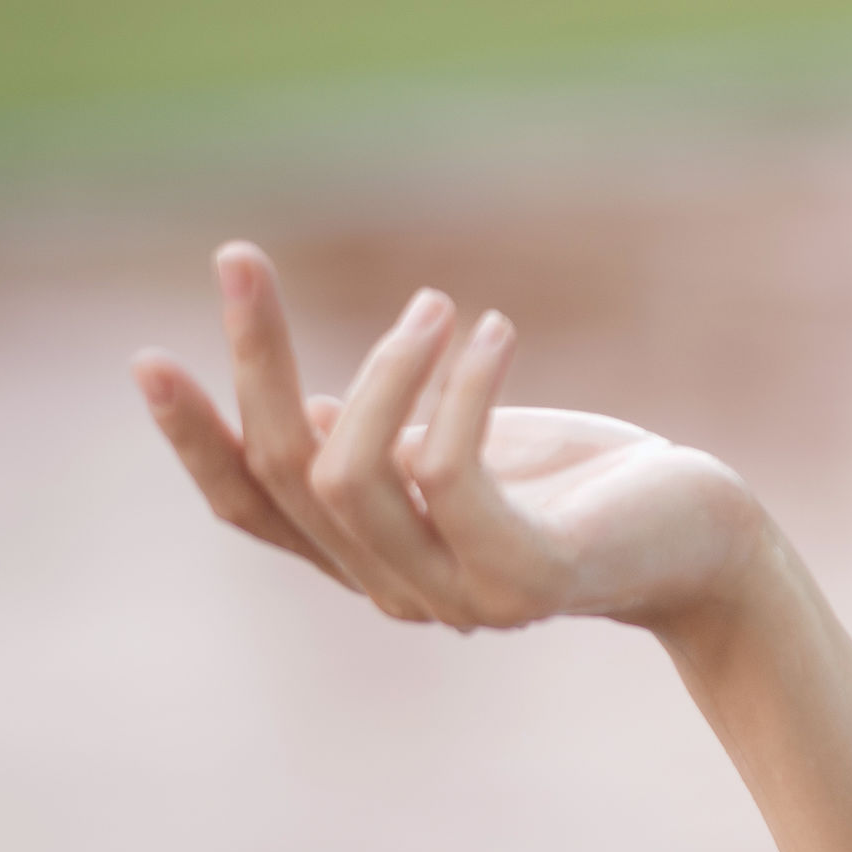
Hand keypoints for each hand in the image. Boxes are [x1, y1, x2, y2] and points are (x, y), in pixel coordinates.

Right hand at [133, 243, 763, 634]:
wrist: (704, 539)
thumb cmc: (582, 486)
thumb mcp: (463, 452)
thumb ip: (382, 443)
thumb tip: (304, 409)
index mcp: (370, 557)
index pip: (250, 506)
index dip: (195, 439)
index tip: (148, 357)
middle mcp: (399, 591)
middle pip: (286, 472)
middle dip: (253, 357)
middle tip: (239, 256)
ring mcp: (460, 595)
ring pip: (348, 474)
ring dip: (380, 367)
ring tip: (436, 304)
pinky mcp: (525, 575)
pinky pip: (447, 469)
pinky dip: (459, 386)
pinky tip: (495, 331)